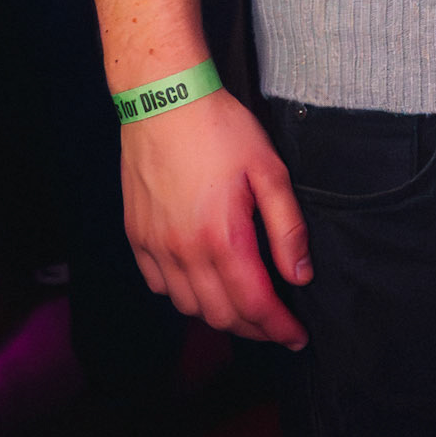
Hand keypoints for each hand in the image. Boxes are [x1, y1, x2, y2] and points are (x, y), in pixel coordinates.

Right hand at [120, 88, 311, 349]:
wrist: (165, 99)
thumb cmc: (221, 129)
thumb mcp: (269, 170)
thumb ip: (287, 227)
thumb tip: (299, 276)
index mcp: (222, 237)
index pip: (254, 304)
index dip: (279, 328)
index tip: (297, 337)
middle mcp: (183, 252)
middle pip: (221, 315)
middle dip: (254, 328)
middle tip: (277, 325)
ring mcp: (155, 246)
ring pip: (188, 306)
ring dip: (219, 315)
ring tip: (245, 306)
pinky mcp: (136, 236)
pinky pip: (158, 286)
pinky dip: (183, 296)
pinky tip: (202, 284)